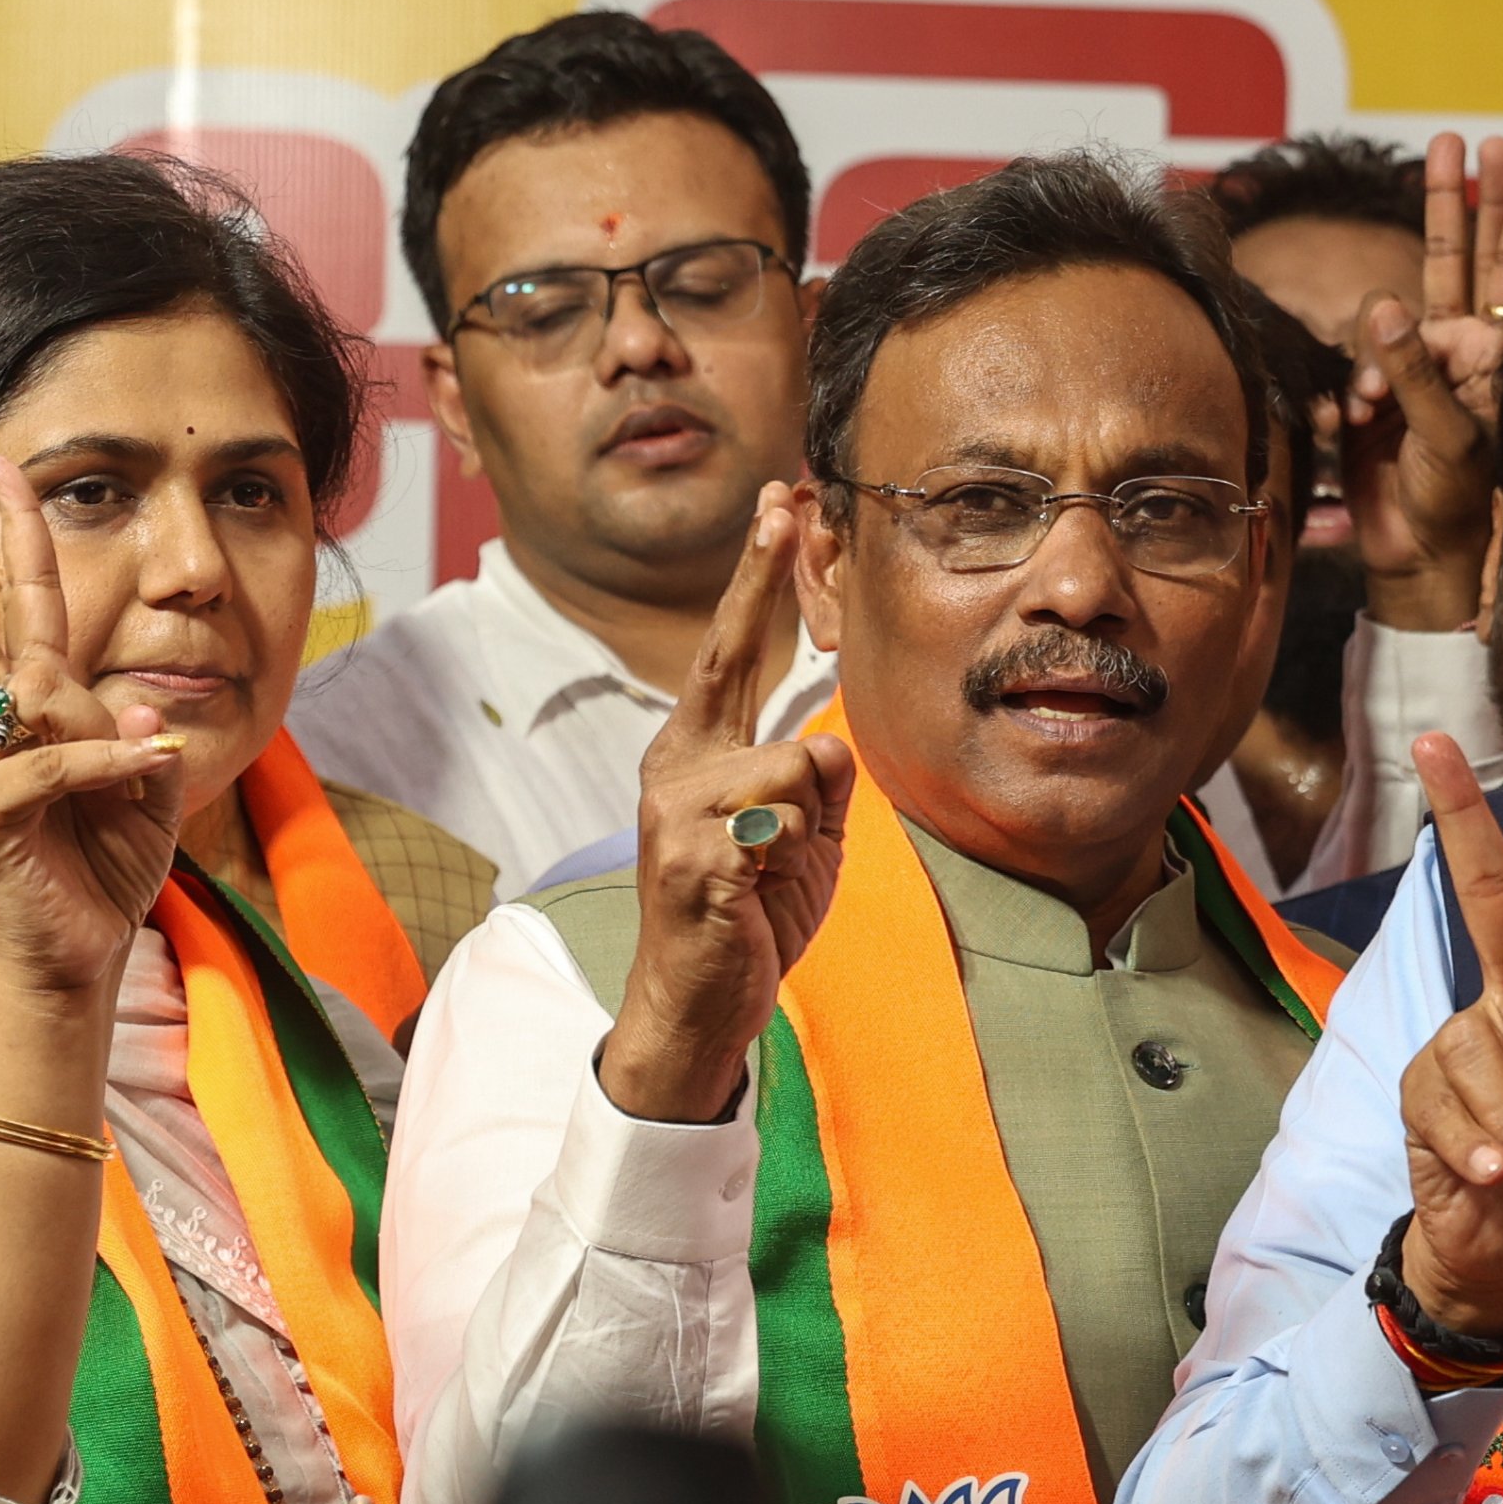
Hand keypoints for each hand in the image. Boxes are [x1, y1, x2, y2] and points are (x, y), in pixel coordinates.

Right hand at [0, 463, 187, 1004]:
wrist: (77, 959)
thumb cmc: (103, 873)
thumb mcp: (148, 799)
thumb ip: (143, 745)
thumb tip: (140, 701)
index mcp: (30, 715)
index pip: (17, 615)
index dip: (12, 545)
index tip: (2, 470)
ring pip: (12, 680)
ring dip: (73, 681)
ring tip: (134, 757)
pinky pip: (53, 762)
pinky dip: (105, 760)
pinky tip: (145, 764)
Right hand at [595, 488, 856, 1124]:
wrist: (701, 1004)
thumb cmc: (753, 915)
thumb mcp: (805, 839)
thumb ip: (819, 784)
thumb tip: (828, 743)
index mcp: (698, 754)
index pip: (731, 652)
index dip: (755, 579)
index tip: (778, 505)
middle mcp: (674, 764)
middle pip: (730, 653)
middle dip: (758, 576)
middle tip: (785, 499)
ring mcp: (675, 806)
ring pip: (793, 759)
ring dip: (813, 815)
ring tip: (779, 867)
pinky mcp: (692, 853)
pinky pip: (782, 813)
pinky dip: (796, 846)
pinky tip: (759, 884)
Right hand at [1341, 137, 1502, 629]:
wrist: (1414, 554)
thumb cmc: (1451, 503)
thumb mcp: (1445, 438)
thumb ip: (1415, 372)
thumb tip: (1385, 303)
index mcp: (1500, 362)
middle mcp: (1469, 350)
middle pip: (1480, 259)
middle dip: (1482, 198)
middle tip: (1488, 140)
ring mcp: (1425, 359)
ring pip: (1427, 280)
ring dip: (1437, 224)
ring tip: (1444, 157)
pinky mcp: (1382, 377)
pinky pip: (1369, 339)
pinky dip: (1364, 354)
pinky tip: (1356, 403)